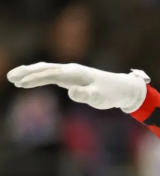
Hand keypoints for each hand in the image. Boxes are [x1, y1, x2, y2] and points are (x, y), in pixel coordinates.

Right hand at [6, 62, 149, 112]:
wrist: (122, 89)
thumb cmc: (111, 93)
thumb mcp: (99, 97)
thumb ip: (85, 95)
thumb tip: (70, 92)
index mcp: (75, 73)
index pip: (50, 75)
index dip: (35, 79)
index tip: (21, 83)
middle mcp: (71, 70)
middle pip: (44, 68)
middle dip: (26, 72)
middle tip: (10, 77)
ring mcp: (71, 73)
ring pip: (46, 70)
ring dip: (30, 73)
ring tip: (14, 78)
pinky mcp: (72, 78)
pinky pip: (51, 75)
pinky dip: (39, 76)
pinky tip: (31, 81)